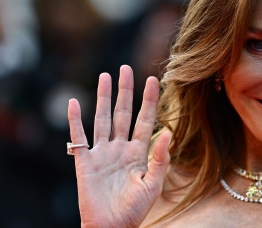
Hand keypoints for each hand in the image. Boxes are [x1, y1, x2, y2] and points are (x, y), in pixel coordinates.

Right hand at [68, 65, 171, 227]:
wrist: (111, 227)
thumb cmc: (135, 209)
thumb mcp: (153, 184)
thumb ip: (160, 159)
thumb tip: (168, 133)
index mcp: (139, 152)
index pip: (146, 119)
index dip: (150, 100)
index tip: (154, 79)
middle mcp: (120, 148)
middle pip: (123, 113)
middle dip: (125, 91)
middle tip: (125, 68)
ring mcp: (102, 153)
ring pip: (102, 119)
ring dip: (102, 97)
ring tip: (105, 76)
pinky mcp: (84, 162)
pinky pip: (79, 137)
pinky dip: (75, 120)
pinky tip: (73, 102)